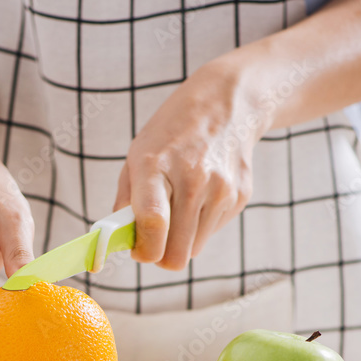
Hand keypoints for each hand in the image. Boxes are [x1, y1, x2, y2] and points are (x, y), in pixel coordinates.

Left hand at [115, 60, 264, 269]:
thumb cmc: (172, 133)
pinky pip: (212, 232)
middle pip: (176, 253)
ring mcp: (220, 189)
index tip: (138, 250)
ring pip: (194, 249)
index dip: (144, 250)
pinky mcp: (239, 196)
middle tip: (154, 239)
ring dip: (181, 240)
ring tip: (178, 209)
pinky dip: (201, 225)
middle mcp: (192, 179)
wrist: (226, 105)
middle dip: (161, 255)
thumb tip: (121, 240)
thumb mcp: (137, 155)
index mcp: (156, 166)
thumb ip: (126, 200)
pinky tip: (200, 195)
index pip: (152, 224)